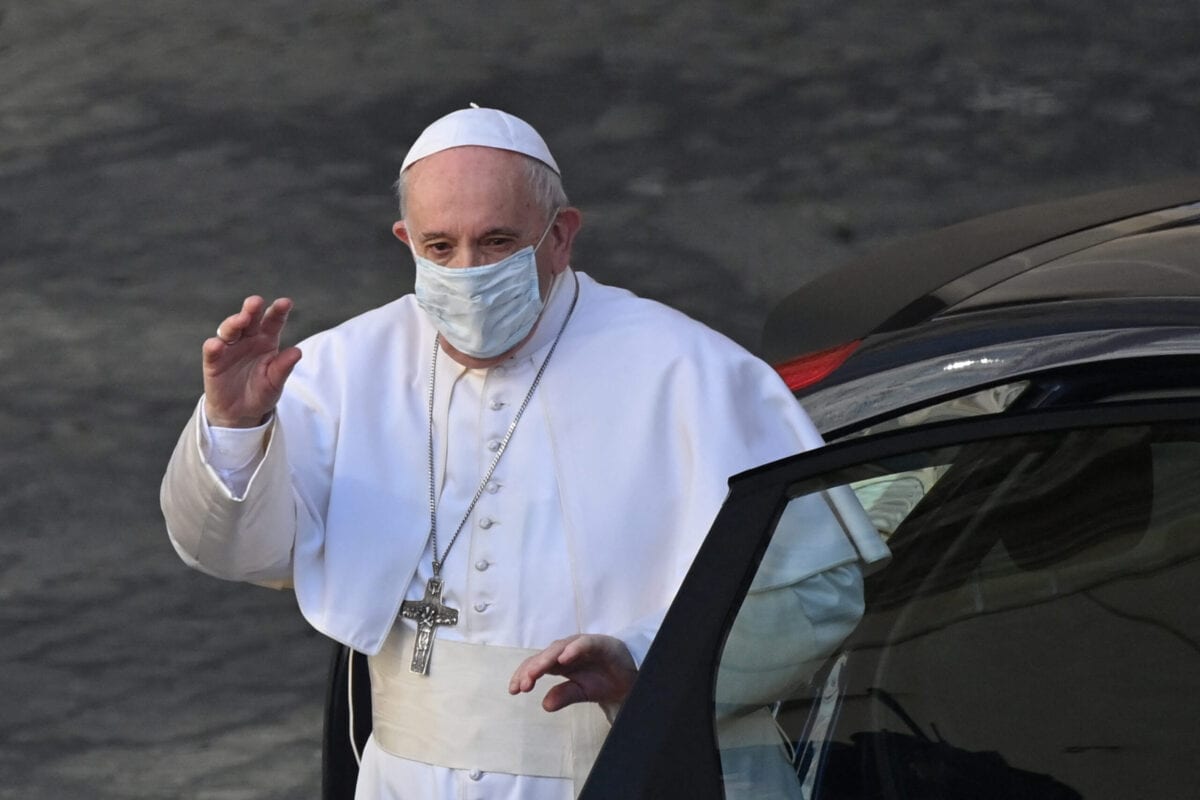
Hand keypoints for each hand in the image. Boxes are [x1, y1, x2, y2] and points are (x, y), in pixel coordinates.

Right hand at [203, 296, 301, 427]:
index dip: (278, 311)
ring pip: (229, 330)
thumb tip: (297, 352)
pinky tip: (217, 344)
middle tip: (256, 302)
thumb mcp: (275, 383)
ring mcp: (229, 348)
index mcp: (267, 339)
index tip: (285, 303)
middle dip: (252, 309)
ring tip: (240, 319)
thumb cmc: (261, 392)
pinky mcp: (213, 361)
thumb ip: (283, 368)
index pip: (273, 321)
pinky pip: (212, 351)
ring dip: (233, 323)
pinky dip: (213, 346)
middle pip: (249, 319)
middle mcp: (247, 339)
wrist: (241, 412)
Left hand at [508, 634, 637, 717]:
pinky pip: (583, 643)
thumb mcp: (580, 692)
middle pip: (543, 657)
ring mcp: (581, 645)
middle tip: (522, 685)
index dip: (523, 676)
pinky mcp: (598, 643)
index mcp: (558, 662)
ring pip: (558, 648)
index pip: (535, 666)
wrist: (629, 678)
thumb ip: (564, 695)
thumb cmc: (601, 681)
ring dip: (546, 659)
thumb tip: (545, 705)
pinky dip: (573, 649)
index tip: (513, 691)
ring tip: (535, 673)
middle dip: (531, 670)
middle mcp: (566, 651)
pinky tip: (564, 658)